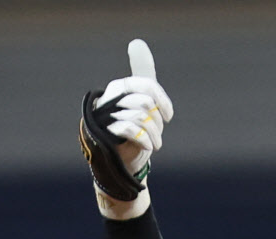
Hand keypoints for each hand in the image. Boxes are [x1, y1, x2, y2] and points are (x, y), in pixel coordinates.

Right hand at [94, 39, 173, 175]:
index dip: (162, 100)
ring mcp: (107, 116)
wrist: (121, 159)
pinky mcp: (107, 134)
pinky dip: (145, 139)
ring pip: (141, 117)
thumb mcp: (142, 100)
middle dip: (157, 122)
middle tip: (157, 134)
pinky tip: (146, 145)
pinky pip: (133, 130)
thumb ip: (143, 76)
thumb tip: (136, 42)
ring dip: (154, 135)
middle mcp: (111, 98)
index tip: (168, 116)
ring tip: (154, 143)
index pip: (146, 85)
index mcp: (120, 87)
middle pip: (145, 103)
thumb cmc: (134, 128)